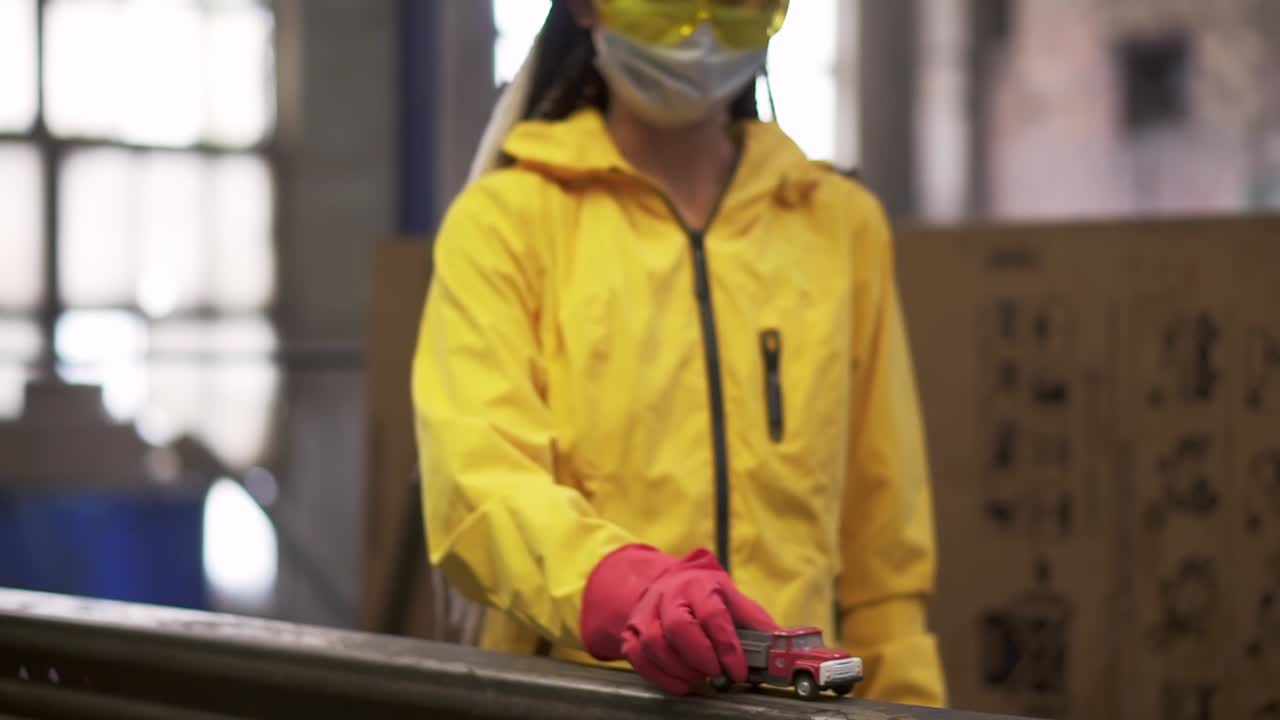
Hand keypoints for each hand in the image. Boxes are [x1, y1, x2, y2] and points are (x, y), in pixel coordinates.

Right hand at [580, 545, 777, 694]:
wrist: (668, 585)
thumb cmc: (705, 595)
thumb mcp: (732, 598)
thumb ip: (755, 621)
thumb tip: (782, 643)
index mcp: (699, 585)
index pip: (713, 614)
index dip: (727, 647)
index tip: (738, 671)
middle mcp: (669, 596)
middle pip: (678, 627)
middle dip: (701, 657)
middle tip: (717, 674)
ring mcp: (646, 613)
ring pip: (654, 643)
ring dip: (680, 669)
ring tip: (700, 680)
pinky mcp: (631, 631)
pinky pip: (637, 656)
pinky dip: (659, 676)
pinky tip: (681, 685)